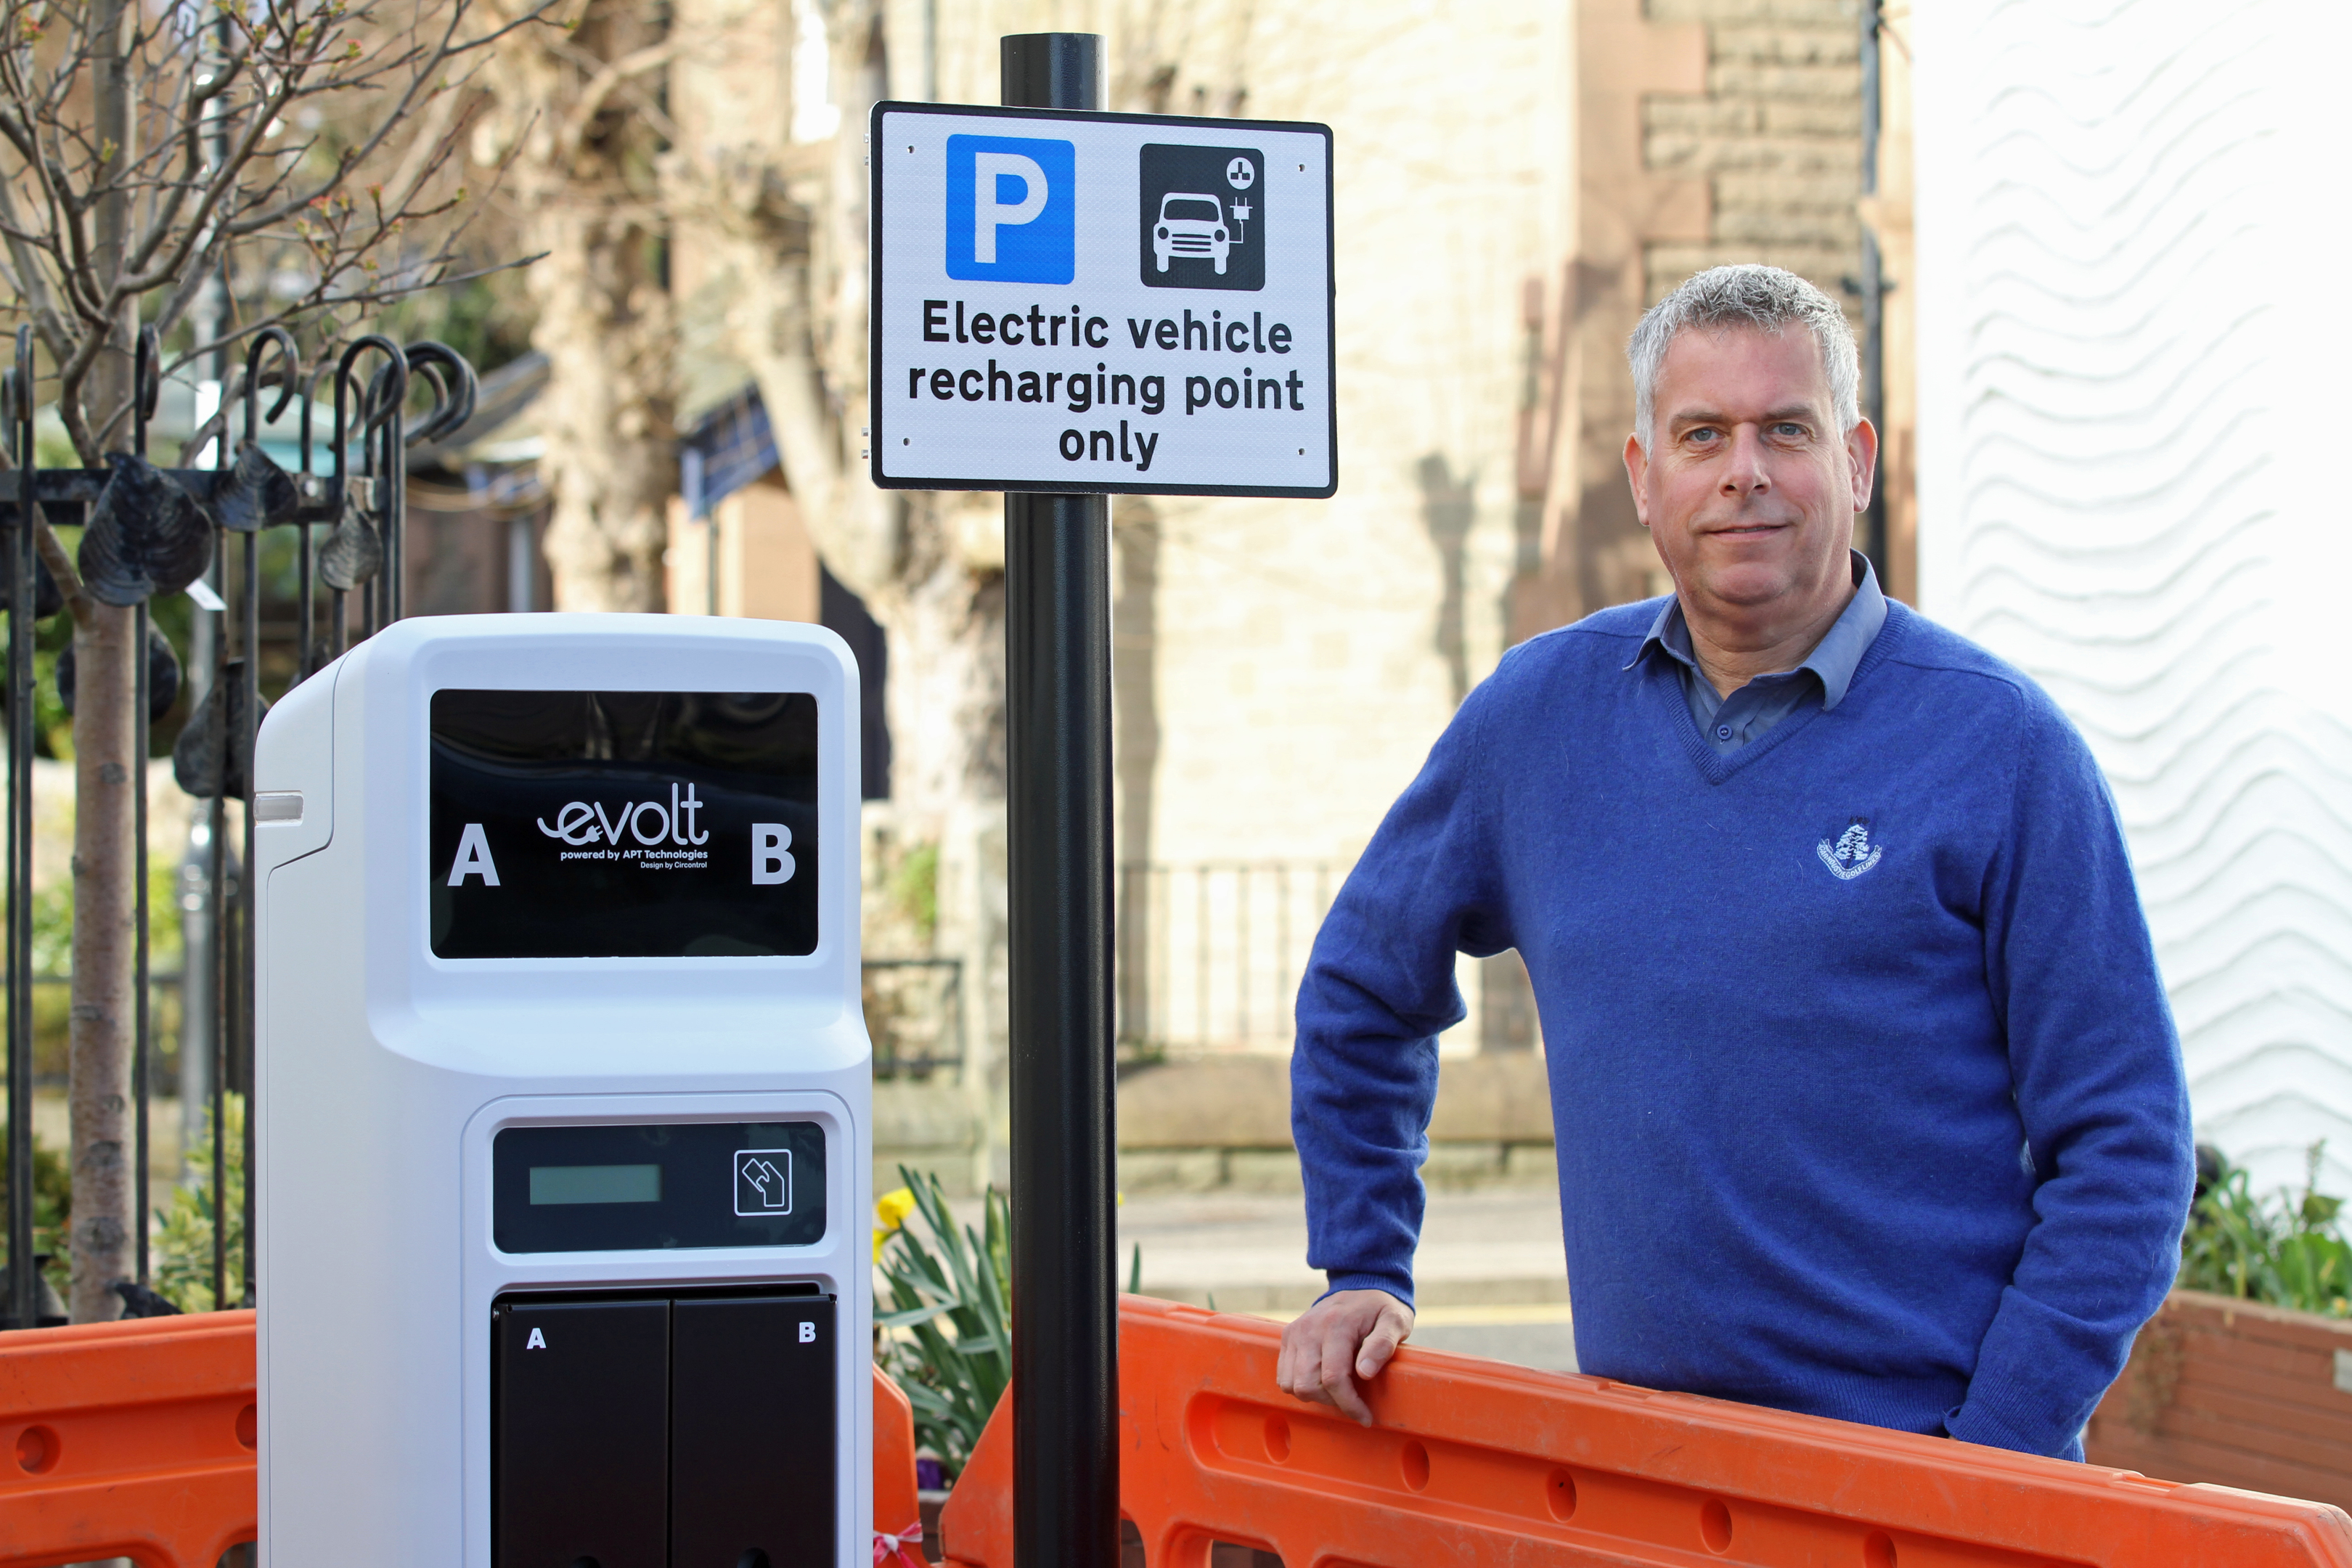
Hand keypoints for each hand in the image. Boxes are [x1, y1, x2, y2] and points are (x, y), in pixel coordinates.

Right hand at [1275, 1288, 1413, 1425]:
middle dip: (1332, 1402)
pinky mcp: (1288, 1336)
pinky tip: (1322, 1380)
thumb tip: (1364, 1372)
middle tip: (1352, 1400)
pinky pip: (1284, 1376)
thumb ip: (1382, 1345)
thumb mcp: (1395, 1322)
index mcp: (1337, 1325)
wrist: (1361, 1285)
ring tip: (1337, 1389)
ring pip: (1291, 1384)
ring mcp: (1295, 1332)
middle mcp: (1310, 1328)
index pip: (1334, 1378)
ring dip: (1315, 1395)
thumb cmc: (1381, 1309)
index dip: (1349, 1405)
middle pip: (1308, 1385)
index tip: (1365, 1416)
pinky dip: (1300, 1385)